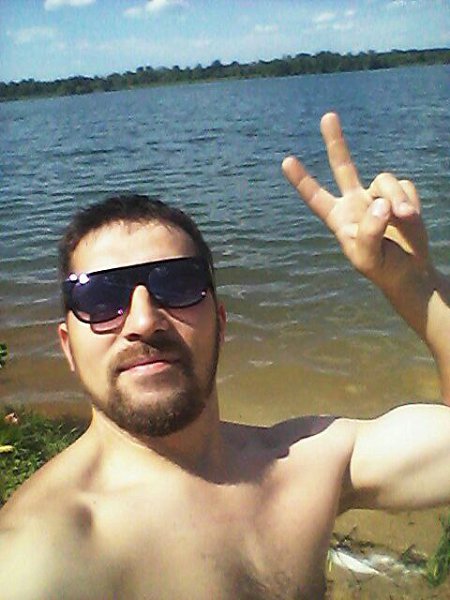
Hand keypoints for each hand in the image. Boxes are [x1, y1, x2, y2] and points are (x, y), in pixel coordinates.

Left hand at [282, 112, 429, 289]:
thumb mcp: (367, 258)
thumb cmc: (381, 267)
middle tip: (328, 116)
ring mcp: (378, 196)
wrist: (409, 270)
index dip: (303, 181)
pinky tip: (409, 218)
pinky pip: (404, 186)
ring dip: (397, 199)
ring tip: (405, 217)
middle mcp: (355, 202)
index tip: (286, 161)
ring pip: (385, 180)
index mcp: (339, 218)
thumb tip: (380, 203)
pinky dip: (409, 200)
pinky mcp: (400, 194)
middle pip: (343, 166)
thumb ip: (369, 232)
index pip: (316, 198)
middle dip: (335, 142)